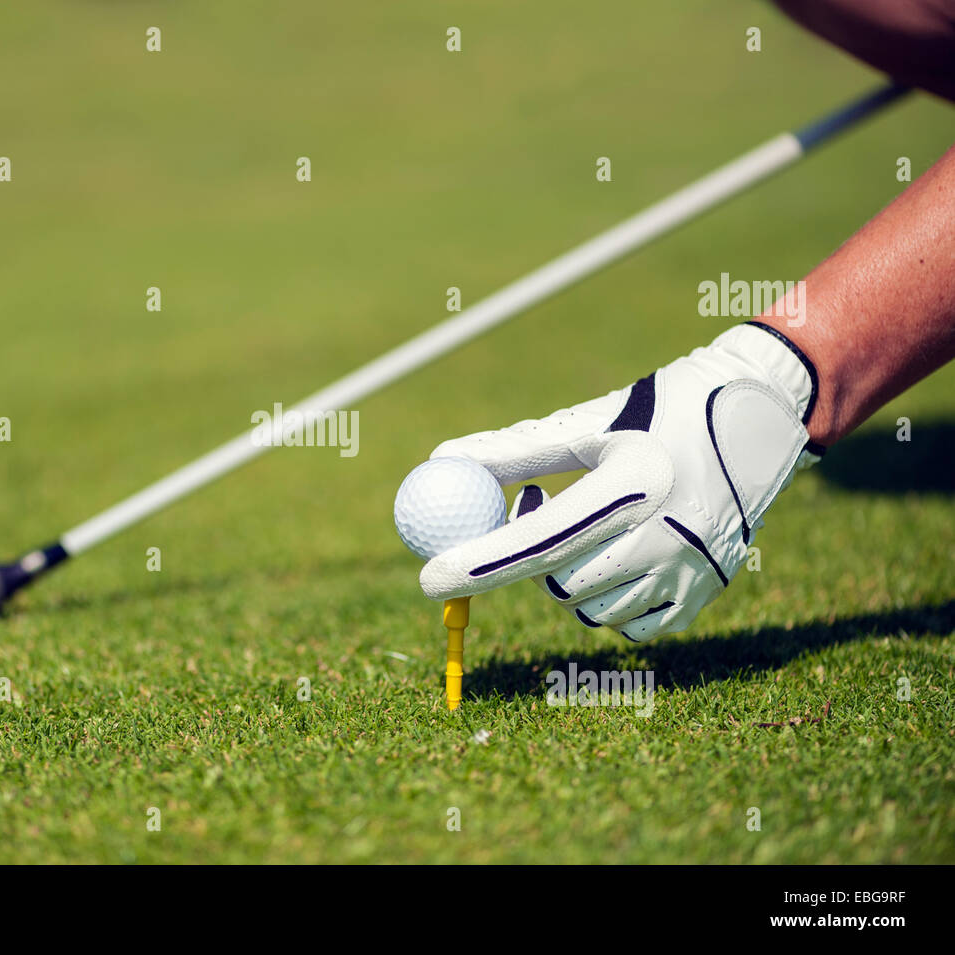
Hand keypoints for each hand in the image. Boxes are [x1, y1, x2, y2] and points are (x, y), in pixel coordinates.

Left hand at [419, 322, 823, 641]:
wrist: (762, 422)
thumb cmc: (660, 413)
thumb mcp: (590, 422)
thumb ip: (515, 448)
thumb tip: (443, 460)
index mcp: (634, 484)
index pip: (538, 541)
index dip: (479, 563)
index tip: (427, 577)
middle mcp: (667, 536)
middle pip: (559, 582)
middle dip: (530, 559)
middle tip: (536, 510)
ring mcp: (691, 572)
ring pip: (591, 609)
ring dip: (569, 578)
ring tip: (594, 525)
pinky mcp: (705, 595)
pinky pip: (629, 625)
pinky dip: (608, 600)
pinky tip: (623, 555)